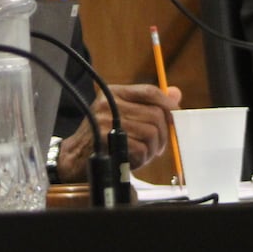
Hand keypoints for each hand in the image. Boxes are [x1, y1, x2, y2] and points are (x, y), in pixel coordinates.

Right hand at [54, 83, 181, 179]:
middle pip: (155, 114)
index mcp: (114, 92)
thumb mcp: (124, 115)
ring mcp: (106, 119)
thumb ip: (149, 104)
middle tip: (158, 146)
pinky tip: (134, 160)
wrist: (76, 156)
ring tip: (145, 153)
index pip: (149, 91)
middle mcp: (109, 102)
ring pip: (151, 132)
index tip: (176, 113)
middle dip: (163, 134)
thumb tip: (176, 93)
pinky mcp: (106, 137)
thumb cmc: (104, 136)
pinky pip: (141, 148)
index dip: (168, 102)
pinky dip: (143, 158)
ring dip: (153, 149)